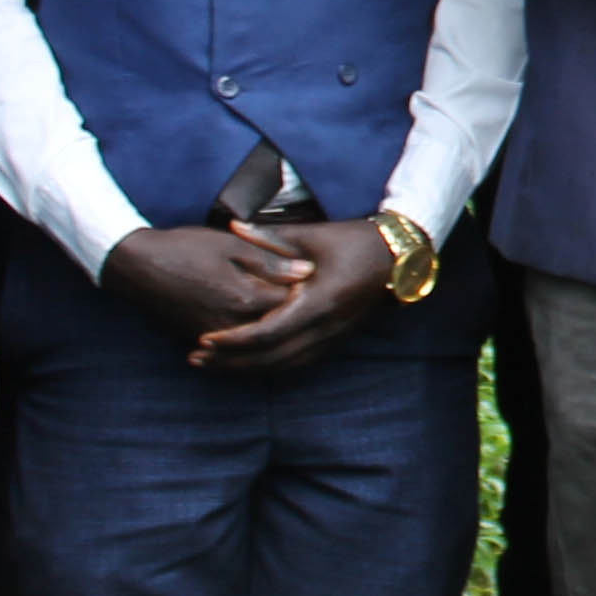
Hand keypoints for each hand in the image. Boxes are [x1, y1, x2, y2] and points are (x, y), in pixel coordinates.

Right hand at [101, 223, 301, 349]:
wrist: (137, 267)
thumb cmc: (185, 248)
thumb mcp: (231, 246)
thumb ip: (271, 261)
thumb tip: (308, 272)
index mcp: (245, 298)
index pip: (292, 304)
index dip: (310, 292)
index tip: (324, 279)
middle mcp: (233, 325)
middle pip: (278, 328)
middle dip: (297, 314)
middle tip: (315, 297)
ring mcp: (216, 336)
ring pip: (258, 342)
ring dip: (276, 329)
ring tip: (292, 313)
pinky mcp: (201, 339)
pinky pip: (235, 346)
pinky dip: (252, 337)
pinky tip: (263, 322)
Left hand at [190, 217, 396, 372]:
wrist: (399, 257)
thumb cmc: (354, 241)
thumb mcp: (312, 235)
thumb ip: (270, 237)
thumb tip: (233, 227)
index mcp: (318, 301)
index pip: (268, 333)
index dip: (234, 340)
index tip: (204, 339)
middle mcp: (326, 327)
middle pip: (271, 358)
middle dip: (232, 362)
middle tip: (196, 359)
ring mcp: (334, 337)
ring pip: (284, 366)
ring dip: (248, 368)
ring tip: (214, 365)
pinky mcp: (336, 340)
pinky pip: (298, 363)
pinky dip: (270, 366)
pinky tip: (249, 363)